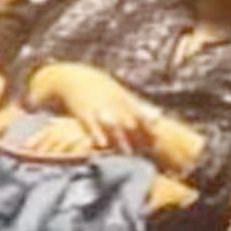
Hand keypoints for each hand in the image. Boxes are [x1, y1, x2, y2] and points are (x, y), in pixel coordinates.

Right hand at [33, 61, 156, 153]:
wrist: (72, 78)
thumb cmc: (99, 88)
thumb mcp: (119, 92)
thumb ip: (136, 104)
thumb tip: (159, 115)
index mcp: (122, 97)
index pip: (138, 112)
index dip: (148, 125)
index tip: (157, 138)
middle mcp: (112, 102)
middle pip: (128, 120)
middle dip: (139, 134)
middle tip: (148, 148)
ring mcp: (98, 107)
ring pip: (111, 124)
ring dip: (120, 138)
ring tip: (128, 153)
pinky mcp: (83, 112)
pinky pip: (91, 124)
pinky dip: (96, 134)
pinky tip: (101, 145)